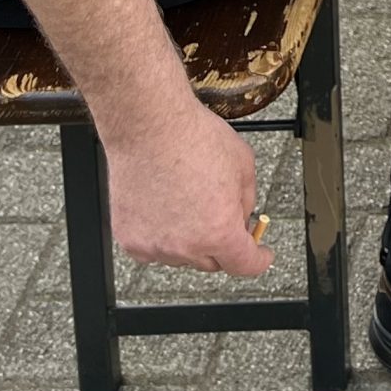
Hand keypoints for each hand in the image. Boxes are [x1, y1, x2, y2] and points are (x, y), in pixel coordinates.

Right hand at [104, 101, 272, 276]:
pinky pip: (154, 247)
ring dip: (190, 239)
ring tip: (188, 198)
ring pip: (182, 254)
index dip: (258, 260)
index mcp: (219, 231)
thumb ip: (246, 200)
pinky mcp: (130, 240)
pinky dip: (163, 234)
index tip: (260, 256)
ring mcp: (155, 246)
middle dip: (223, 244)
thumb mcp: (243, 164)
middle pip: (212, 262)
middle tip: (222, 214)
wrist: (149, 126)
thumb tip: (242, 218)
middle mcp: (186, 247)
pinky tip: (165, 205)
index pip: (244, 264)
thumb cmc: (194, 138)